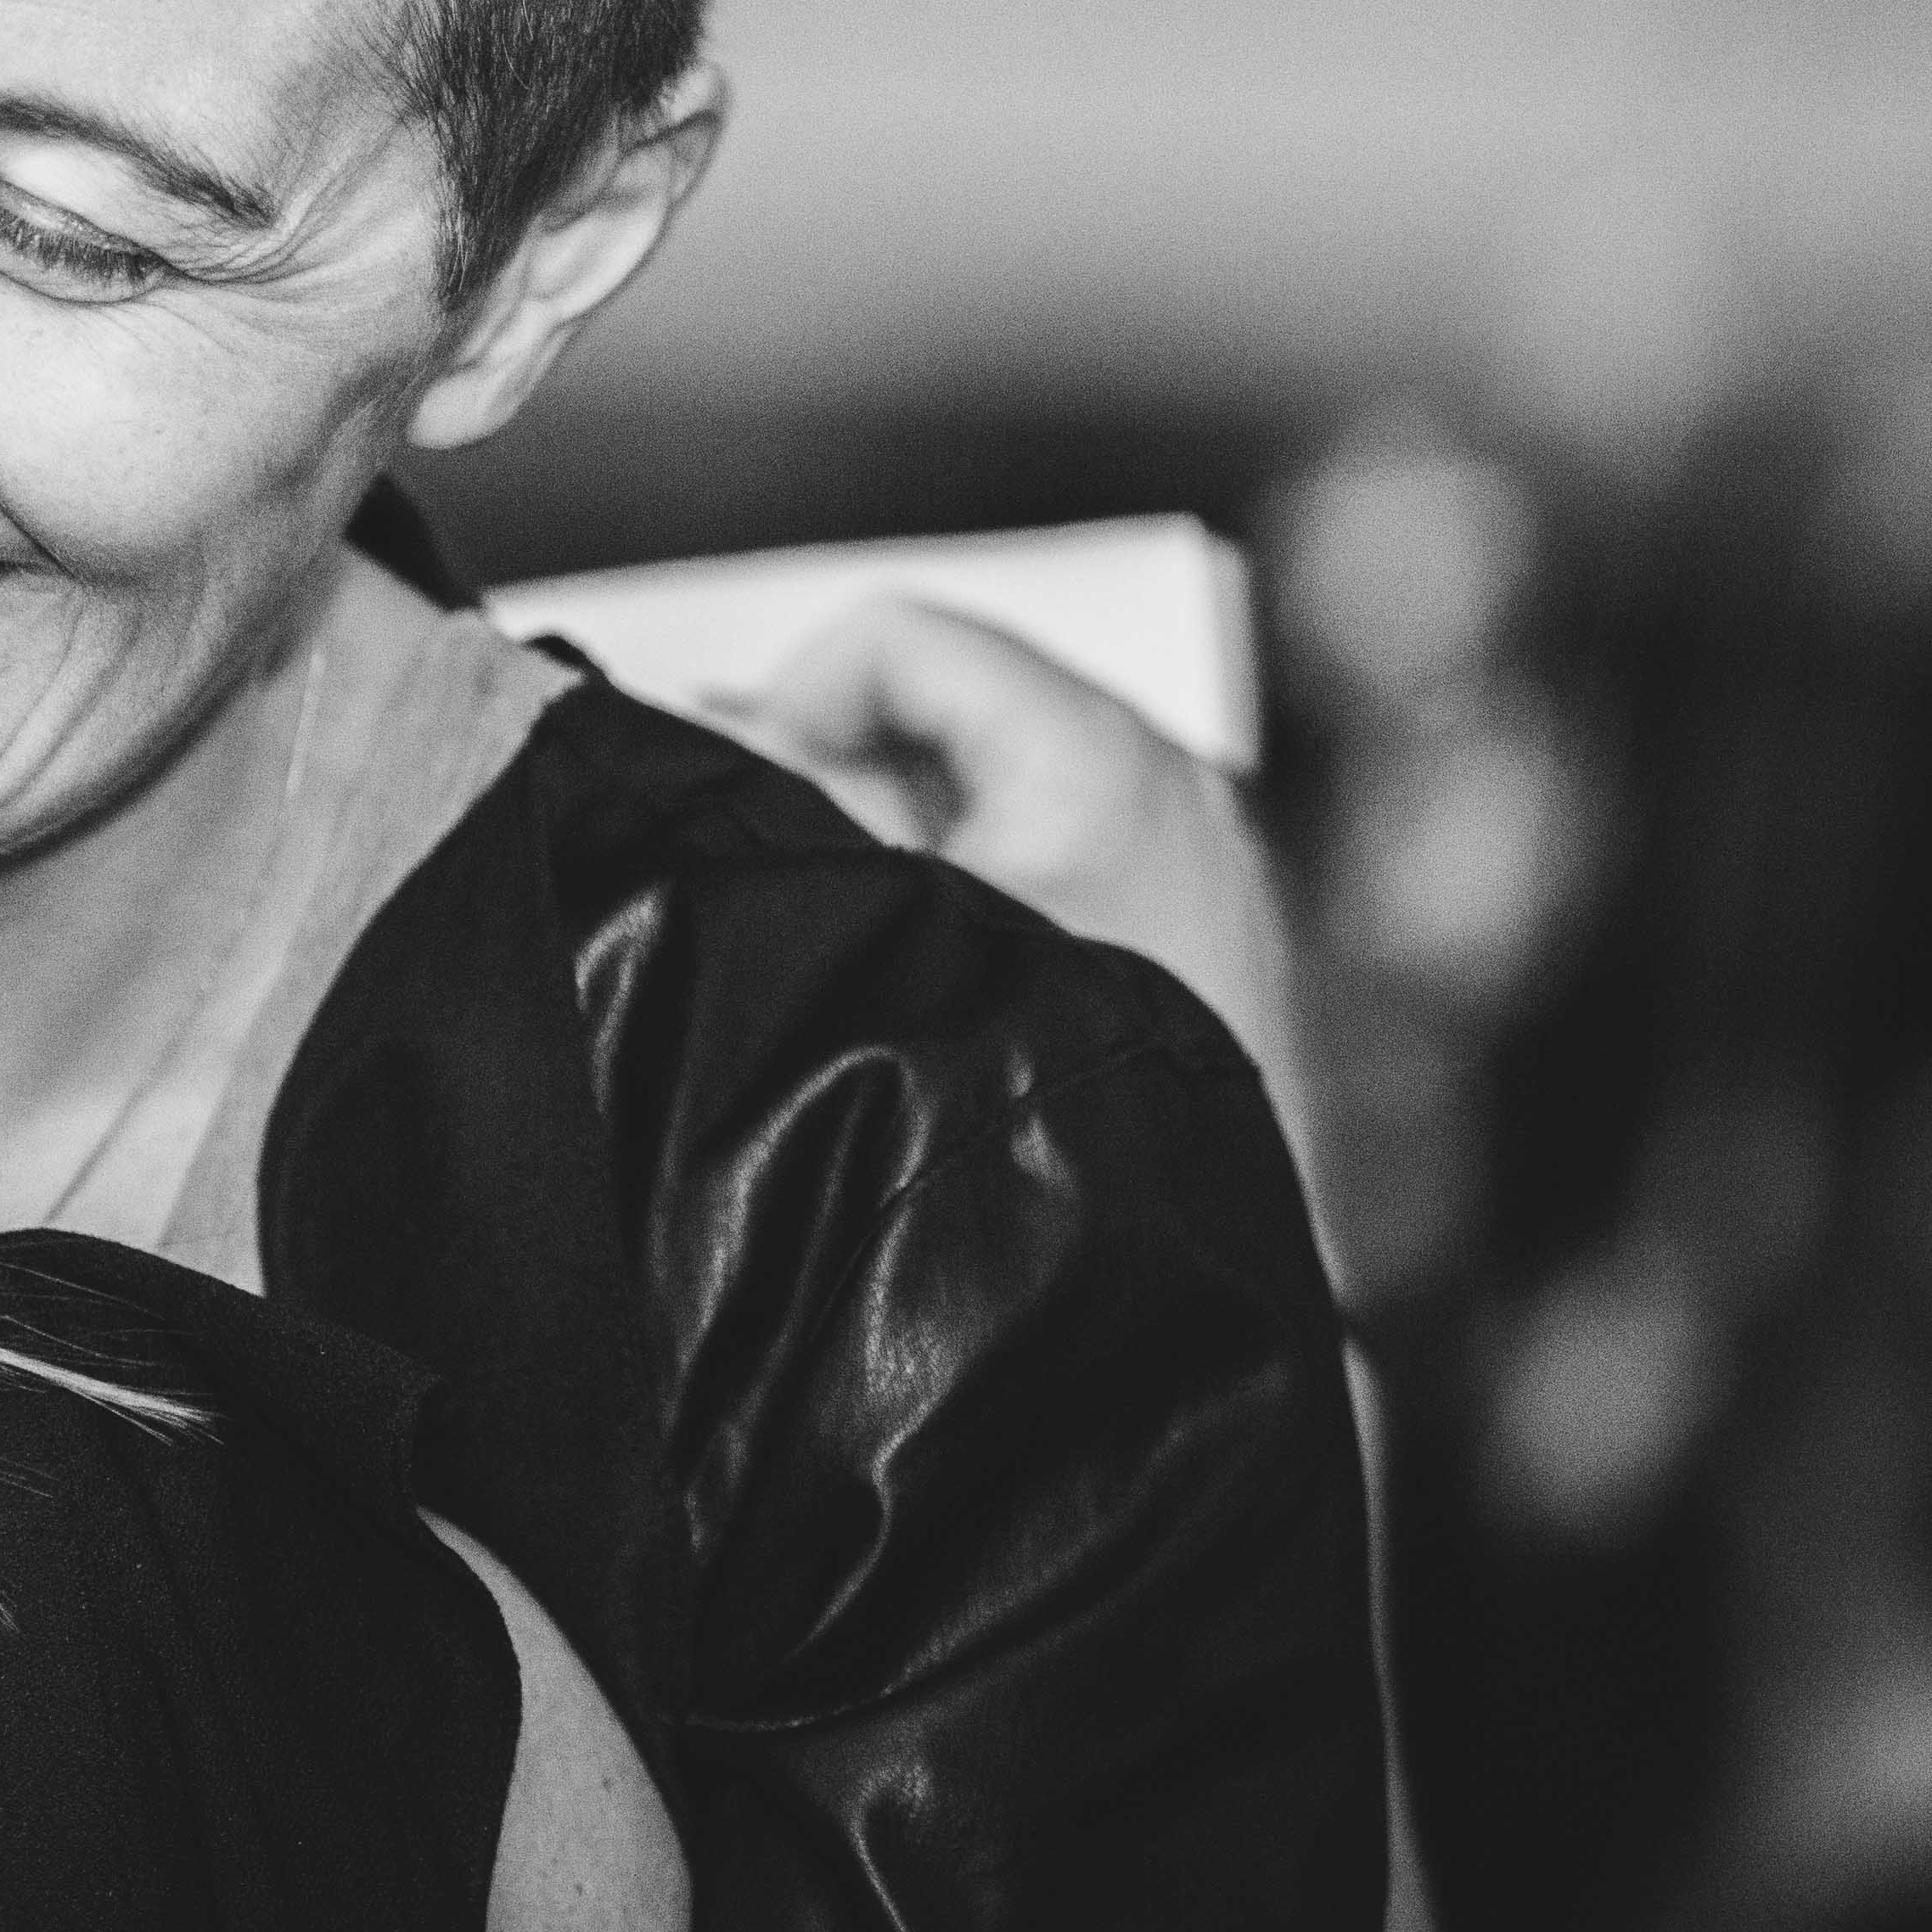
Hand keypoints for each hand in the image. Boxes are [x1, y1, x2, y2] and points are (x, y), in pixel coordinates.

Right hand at [729, 595, 1314, 1185]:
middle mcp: (1169, 777)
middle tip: (780, 864)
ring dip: (913, 829)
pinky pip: (1067, 846)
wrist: (1166, 1290)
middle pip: (958, 701)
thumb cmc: (1036, 1113)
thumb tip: (721, 733)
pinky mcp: (1210, 930)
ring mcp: (1203, 854)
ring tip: (858, 932)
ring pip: (1007, 779)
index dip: (792, 698)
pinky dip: (987, 877)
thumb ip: (793, 805)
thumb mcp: (878, 925)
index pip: (900, 641)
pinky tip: (943, 977)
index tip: (739, 795)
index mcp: (1094, 750)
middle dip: (853, 767)